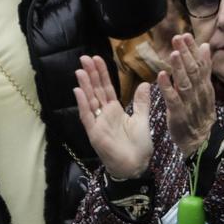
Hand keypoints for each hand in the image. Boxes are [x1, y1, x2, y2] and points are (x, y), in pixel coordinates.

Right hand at [75, 55, 153, 179]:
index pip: (106, 87)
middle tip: (84, 57)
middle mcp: (104, 114)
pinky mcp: (94, 133)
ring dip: (85, 85)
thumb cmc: (138, 146)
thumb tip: (145, 83)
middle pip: (95, 90)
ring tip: (80, 70)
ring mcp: (98, 123)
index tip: (97, 58)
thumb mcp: (142, 120)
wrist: (136, 166)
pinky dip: (83, 104)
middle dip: (91, 74)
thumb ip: (141, 102)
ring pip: (90, 100)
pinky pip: (87, 116)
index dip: (102, 73)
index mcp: (115, 110)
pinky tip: (78, 90)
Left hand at [157, 35, 215, 157]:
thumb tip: (205, 46)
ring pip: (185, 83)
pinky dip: (168, 88)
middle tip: (178, 38)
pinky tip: (161, 76)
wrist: (201, 141)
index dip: (193, 50)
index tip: (185, 35)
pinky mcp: (179, 115)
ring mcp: (190, 104)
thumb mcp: (205, 89)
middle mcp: (199, 93)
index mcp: (205, 86)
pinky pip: (173, 100)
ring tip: (174, 53)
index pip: (200, 64)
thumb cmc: (200, 114)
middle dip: (186, 54)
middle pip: (193, 71)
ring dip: (179, 68)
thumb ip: (204, 69)